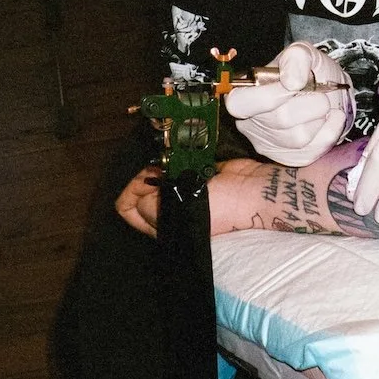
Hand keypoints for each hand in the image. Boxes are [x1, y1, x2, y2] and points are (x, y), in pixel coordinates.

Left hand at [115, 159, 262, 237]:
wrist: (250, 190)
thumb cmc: (219, 209)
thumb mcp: (178, 213)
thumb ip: (149, 204)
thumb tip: (138, 187)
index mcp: (162, 224)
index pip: (128, 207)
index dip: (132, 191)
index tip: (145, 181)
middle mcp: (168, 206)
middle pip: (140, 186)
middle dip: (145, 174)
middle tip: (161, 169)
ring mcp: (181, 186)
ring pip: (155, 171)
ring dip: (160, 162)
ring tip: (172, 162)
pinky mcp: (194, 170)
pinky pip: (174, 160)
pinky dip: (175, 154)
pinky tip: (181, 155)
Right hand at [225, 41, 354, 166]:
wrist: (330, 94)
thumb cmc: (309, 73)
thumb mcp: (303, 53)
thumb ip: (296, 58)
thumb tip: (291, 81)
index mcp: (244, 94)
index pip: (238, 104)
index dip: (268, 96)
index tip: (294, 85)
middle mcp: (250, 123)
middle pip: (279, 120)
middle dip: (309, 102)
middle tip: (319, 92)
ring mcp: (270, 144)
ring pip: (298, 137)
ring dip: (320, 116)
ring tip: (322, 104)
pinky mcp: (291, 159)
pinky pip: (314, 149)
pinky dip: (331, 130)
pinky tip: (332, 117)